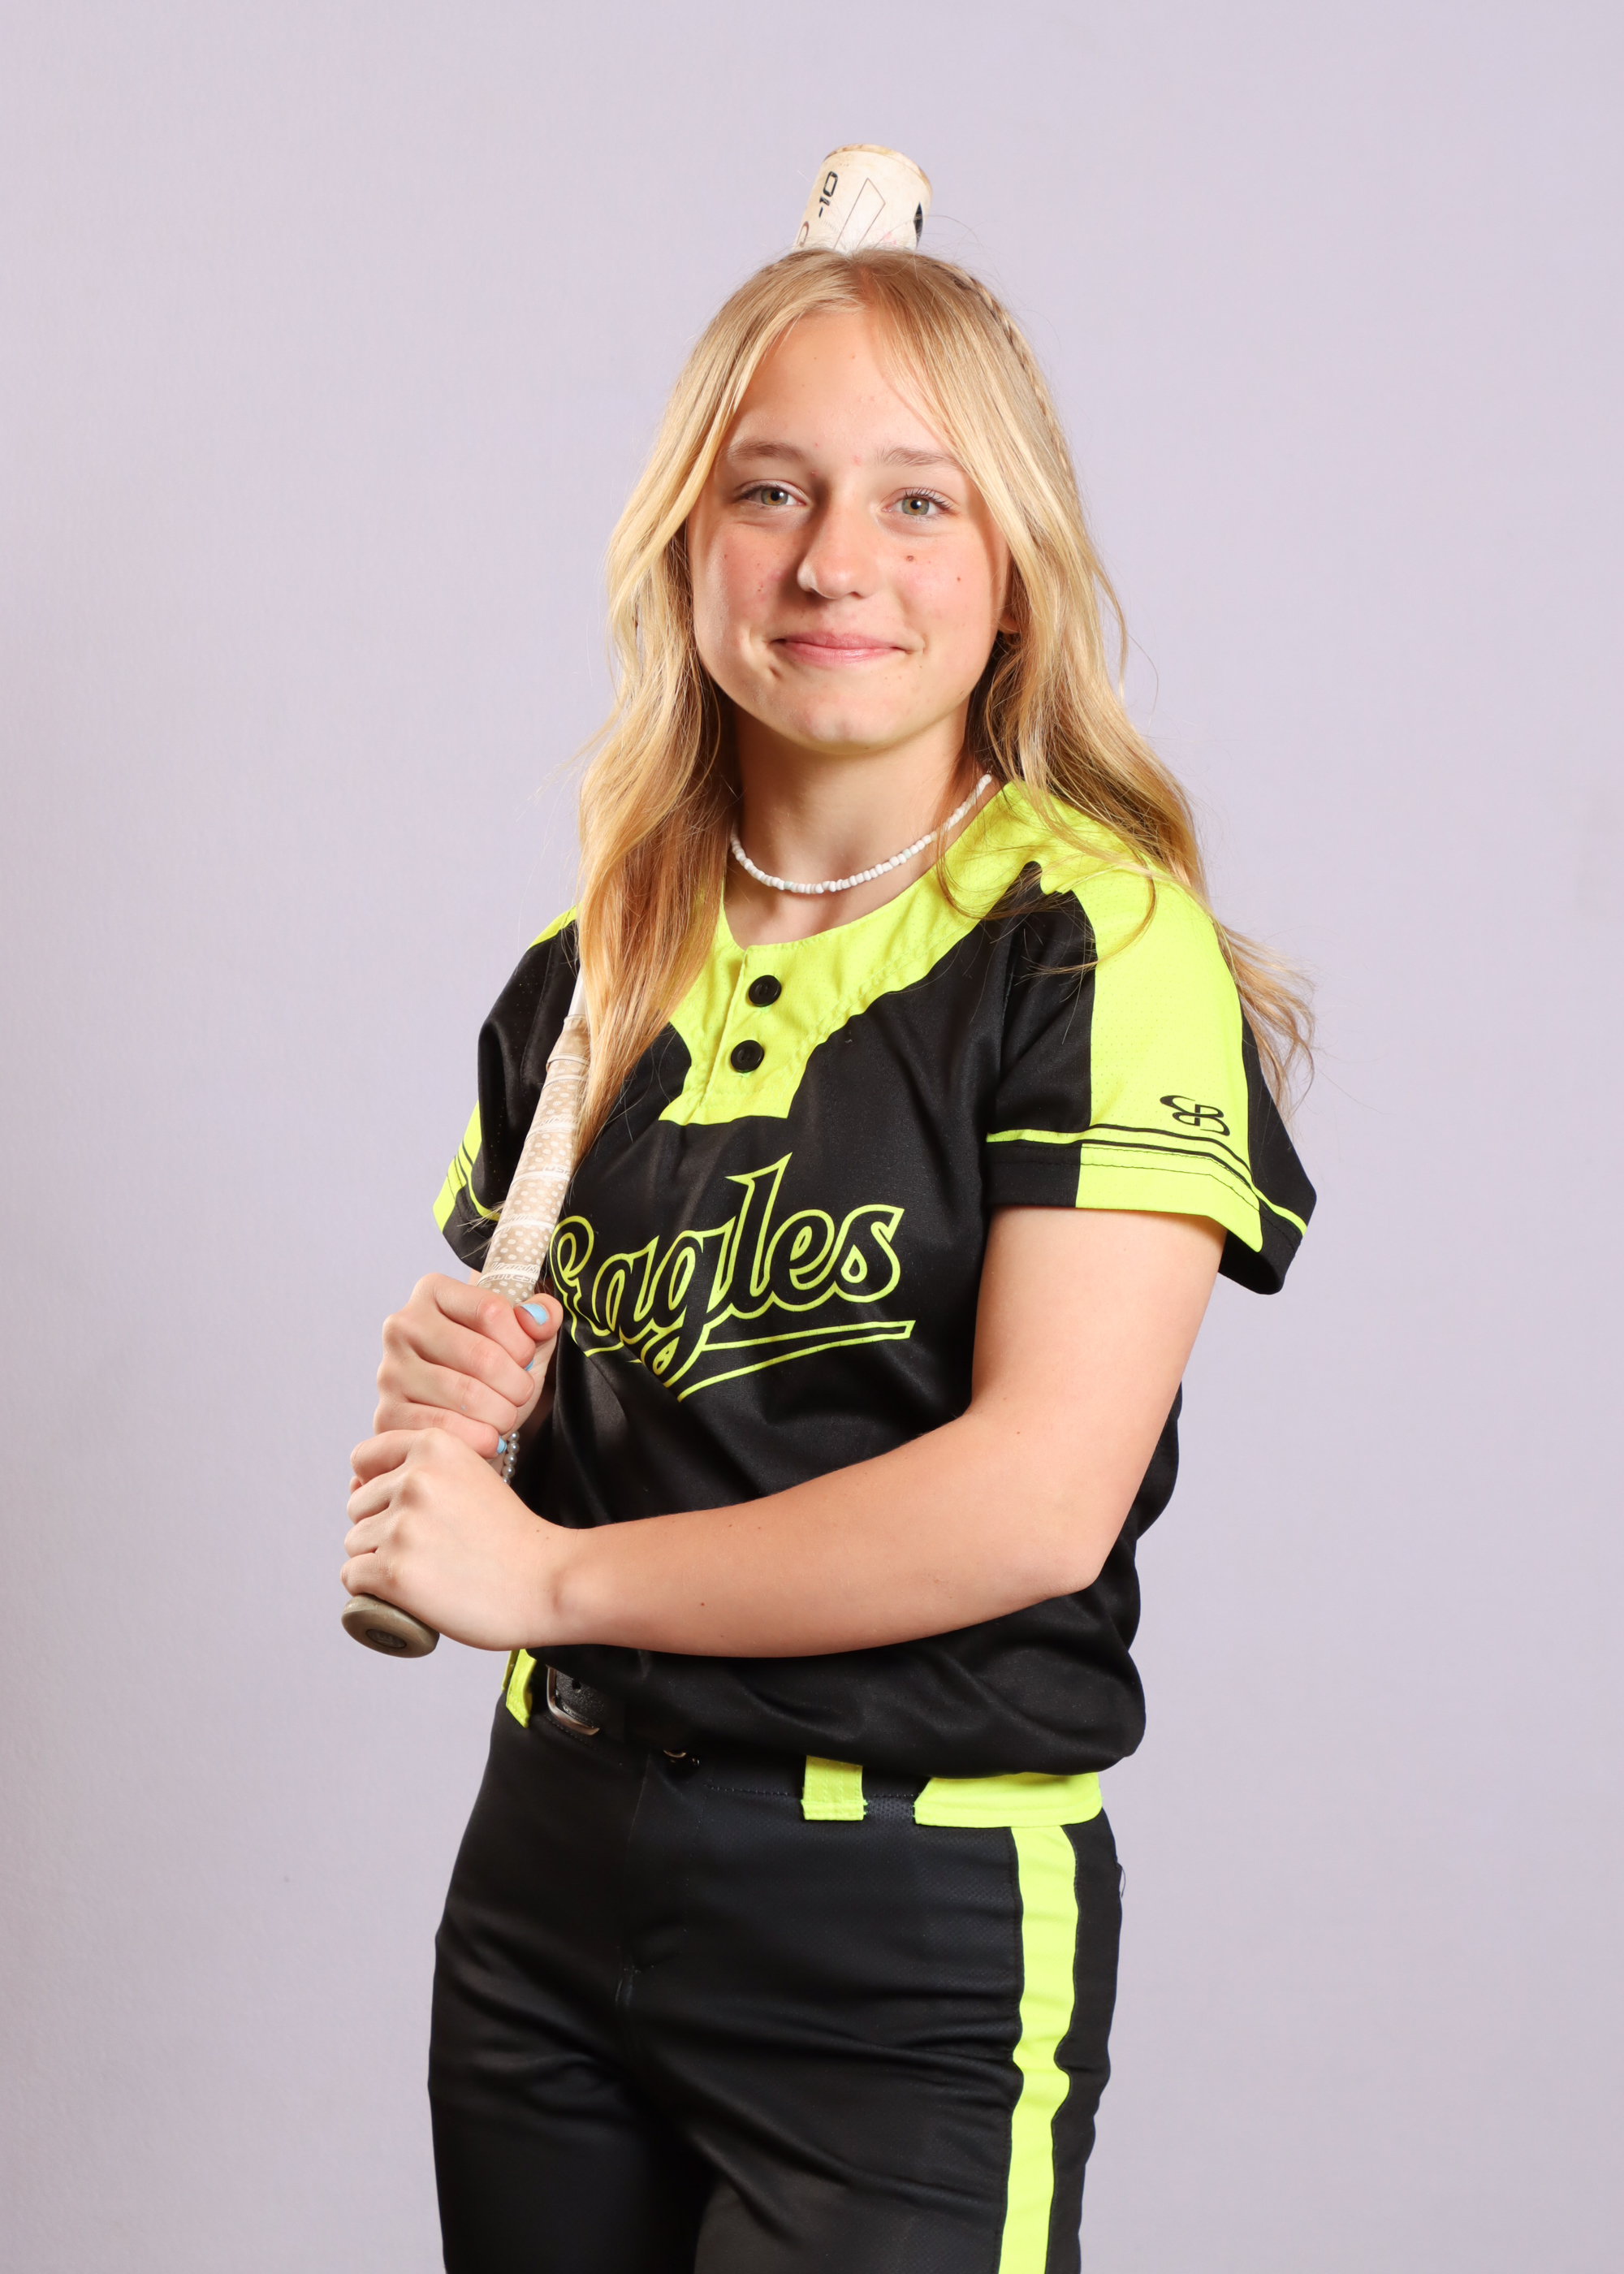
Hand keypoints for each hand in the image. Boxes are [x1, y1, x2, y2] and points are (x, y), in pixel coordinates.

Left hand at [344, 1430, 567, 1649]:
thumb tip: (355, 1482)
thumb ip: (426, 1470)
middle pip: (357, 1506)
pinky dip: (370, 1590)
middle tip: (425, 1550)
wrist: (549, 1581)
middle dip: (379, 1528)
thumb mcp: (474, 1475)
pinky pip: (352, 1577)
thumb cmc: (513, 1538)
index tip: (400, 1510)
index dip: (376, 1488)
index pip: (364, 1459)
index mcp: (433, 1445)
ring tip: (423, 1572)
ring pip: (353, 1543)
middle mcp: (413, 1478)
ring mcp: (402, 1525)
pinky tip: (403, 1593)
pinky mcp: (394, 1571)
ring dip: (377, 1561)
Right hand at [374, 1275, 561, 1457]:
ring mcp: (390, 1371)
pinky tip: (488, 1437)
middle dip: (517, 1384)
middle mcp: (402, 1325)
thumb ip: (541, 1315)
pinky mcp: (387, 1414)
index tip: (525, 1358)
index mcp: (433, 1292)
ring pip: (468, 1396)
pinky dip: (479, 1439)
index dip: (522, 1342)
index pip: (491, 1310)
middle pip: (482, 1356)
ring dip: (502, 1414)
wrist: (464, 1416)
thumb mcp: (524, 1336)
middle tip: (520, 1394)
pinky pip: (445, 1429)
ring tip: (505, 1415)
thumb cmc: (493, 1369)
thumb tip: (537, 1318)